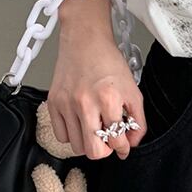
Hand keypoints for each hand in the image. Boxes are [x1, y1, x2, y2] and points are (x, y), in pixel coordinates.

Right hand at [47, 26, 145, 160]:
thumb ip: (138, 121)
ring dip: (87, 142)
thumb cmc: (108, 62)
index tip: (122, 147)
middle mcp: (85, 103)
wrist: (85, 40)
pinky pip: (60, 135)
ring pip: (76, 146)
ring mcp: (66, 104)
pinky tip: (80, 123)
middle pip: (93, 151)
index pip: (116, 141)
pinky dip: (71, 134)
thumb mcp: (133, 91)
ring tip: (94, 128)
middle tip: (107, 141)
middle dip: (104, 151)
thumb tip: (131, 143)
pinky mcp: (53, 102)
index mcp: (108, 99)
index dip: (123, 148)